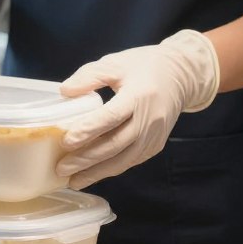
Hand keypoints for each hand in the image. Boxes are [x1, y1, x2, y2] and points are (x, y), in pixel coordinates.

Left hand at [56, 30, 220, 189]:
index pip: (111, 117)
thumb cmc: (145, 66)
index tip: (66, 141)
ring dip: (97, 172)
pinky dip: (110, 169)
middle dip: (87, 159)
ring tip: (73, 180)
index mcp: (139, 95)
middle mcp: (149, 119)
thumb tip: (64, 91)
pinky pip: (130, 161)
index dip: (88, 130)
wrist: (181, 76)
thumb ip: (89, 76)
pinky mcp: (155, 145)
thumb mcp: (116, 63)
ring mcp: (154, 136)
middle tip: (61, 168)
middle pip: (115, 144)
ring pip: (123, 160)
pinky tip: (91, 174)